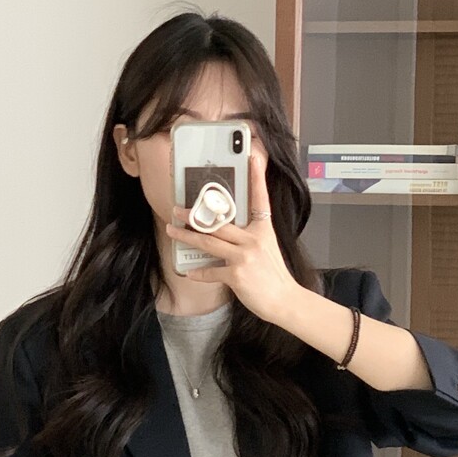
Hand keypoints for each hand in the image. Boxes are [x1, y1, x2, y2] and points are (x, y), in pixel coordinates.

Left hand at [165, 148, 299, 325]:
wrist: (285, 300)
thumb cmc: (275, 277)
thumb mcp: (267, 249)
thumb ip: (249, 238)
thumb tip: (227, 236)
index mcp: (263, 229)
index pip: (260, 198)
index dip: (256, 177)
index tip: (252, 156)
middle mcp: (253, 239)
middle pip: (219, 223)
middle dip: (195, 215)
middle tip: (177, 209)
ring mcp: (244, 257)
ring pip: (209, 243)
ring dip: (188, 236)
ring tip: (172, 231)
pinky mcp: (237, 275)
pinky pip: (212, 271)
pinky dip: (200, 273)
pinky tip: (190, 272)